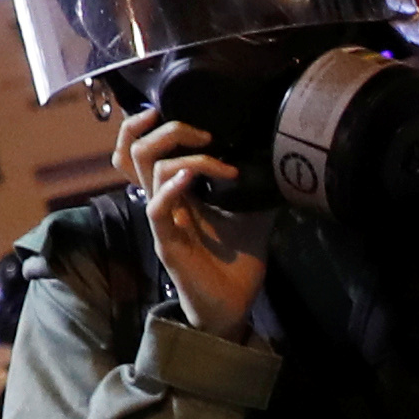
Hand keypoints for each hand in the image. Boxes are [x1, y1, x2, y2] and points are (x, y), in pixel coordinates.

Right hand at [115, 111, 269, 339]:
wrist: (234, 305)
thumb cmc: (236, 260)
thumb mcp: (253, 213)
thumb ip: (258, 186)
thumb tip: (283, 158)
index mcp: (173, 191)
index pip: (137, 150)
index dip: (142, 125)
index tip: (177, 113)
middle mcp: (161, 201)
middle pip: (135, 151)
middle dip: (169, 131)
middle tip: (205, 134)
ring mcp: (162, 221)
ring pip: (146, 171)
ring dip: (186, 159)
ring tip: (220, 164)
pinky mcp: (168, 243)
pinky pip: (156, 209)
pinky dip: (171, 188)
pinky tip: (192, 179)